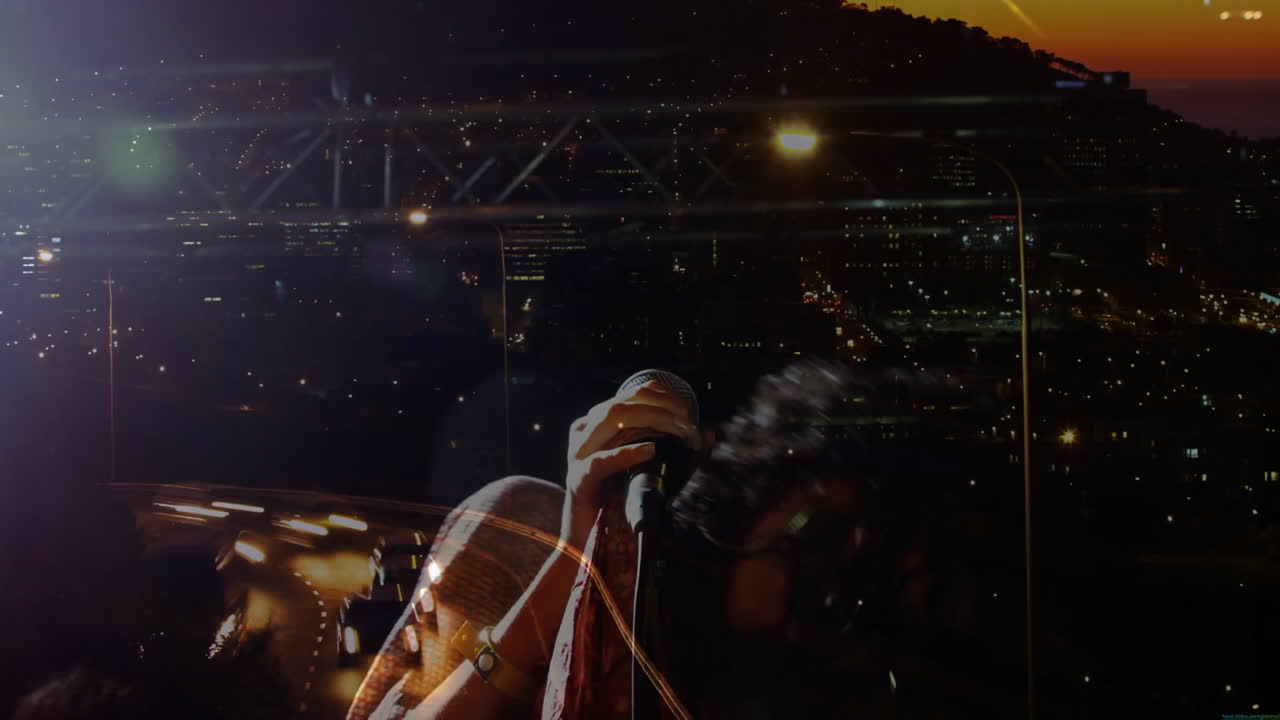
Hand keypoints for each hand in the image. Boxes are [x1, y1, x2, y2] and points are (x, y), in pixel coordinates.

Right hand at [560, 380, 699, 546]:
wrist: (588, 539)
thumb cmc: (622, 501)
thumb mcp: (656, 472)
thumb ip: (681, 454)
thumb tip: (709, 432)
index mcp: (599, 424)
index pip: (632, 395)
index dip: (663, 395)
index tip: (689, 410)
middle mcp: (586, 432)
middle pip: (624, 403)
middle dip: (662, 407)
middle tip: (690, 422)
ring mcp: (579, 455)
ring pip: (613, 420)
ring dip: (652, 421)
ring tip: (679, 431)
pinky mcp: (579, 480)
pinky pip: (600, 461)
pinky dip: (626, 453)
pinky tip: (650, 450)